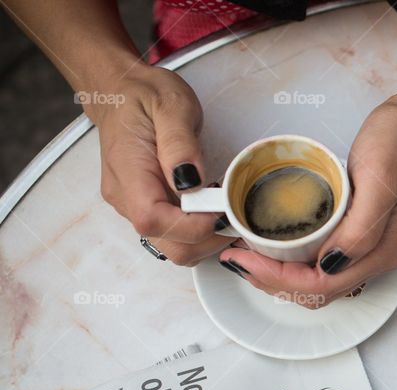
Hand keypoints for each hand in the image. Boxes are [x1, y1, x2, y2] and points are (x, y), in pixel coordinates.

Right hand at [89, 63, 230, 264]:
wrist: (120, 92)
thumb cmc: (145, 95)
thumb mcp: (171, 104)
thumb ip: (181, 143)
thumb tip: (192, 180)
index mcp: (128, 172)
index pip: (153, 221)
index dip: (192, 226)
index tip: (220, 208)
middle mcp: (125, 197)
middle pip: (168, 245)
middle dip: (207, 238)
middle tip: (231, 210)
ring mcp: (132, 206)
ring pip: (174, 246)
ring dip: (205, 237)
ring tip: (220, 204)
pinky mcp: (144, 207)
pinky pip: (173, 234)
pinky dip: (198, 230)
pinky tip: (208, 204)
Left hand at [219, 87, 396, 307]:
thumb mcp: (380, 179)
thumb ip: (361, 229)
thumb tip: (330, 265)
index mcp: (382, 252)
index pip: (321, 285)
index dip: (276, 278)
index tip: (241, 256)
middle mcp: (376, 257)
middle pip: (317, 292)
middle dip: (272, 282)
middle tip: (235, 257)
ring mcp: (369, 249)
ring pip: (318, 282)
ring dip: (280, 276)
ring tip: (247, 254)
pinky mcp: (360, 235)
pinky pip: (322, 263)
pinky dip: (293, 263)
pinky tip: (272, 246)